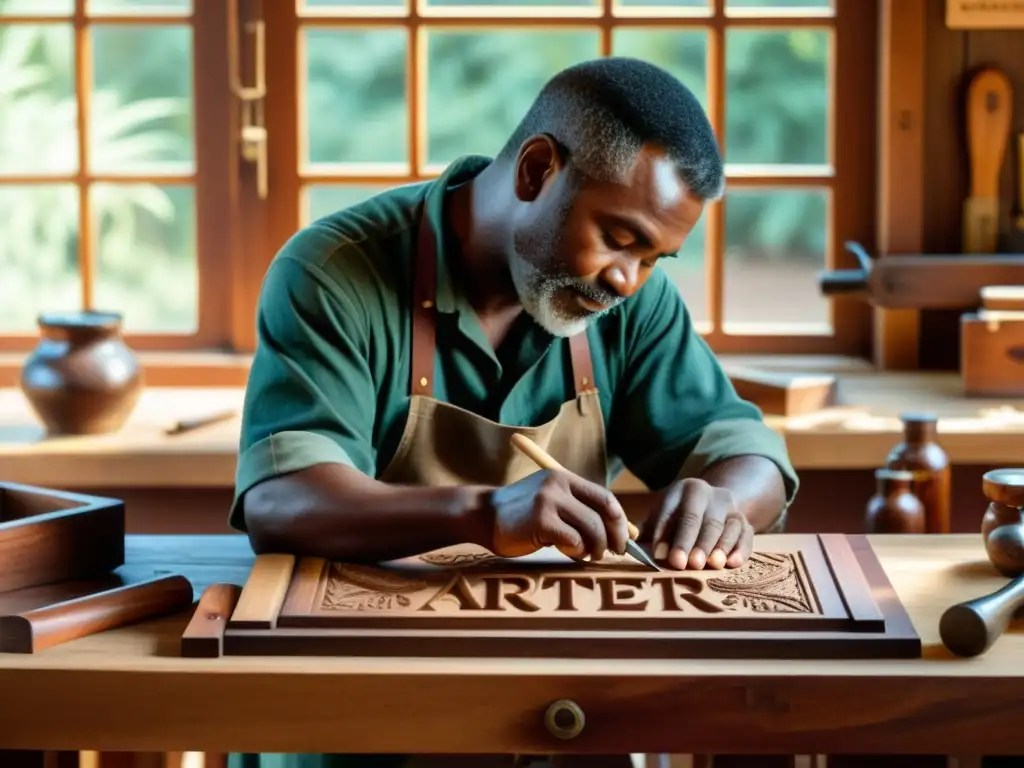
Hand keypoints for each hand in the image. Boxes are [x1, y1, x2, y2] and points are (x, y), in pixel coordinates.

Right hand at [484, 470, 629, 559]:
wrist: (483, 515)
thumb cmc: (520, 514)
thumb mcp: (549, 501)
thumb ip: (577, 509)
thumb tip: (616, 531)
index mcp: (564, 478)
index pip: (605, 497)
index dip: (619, 520)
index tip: (623, 538)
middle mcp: (559, 486)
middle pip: (603, 513)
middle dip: (614, 537)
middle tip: (612, 552)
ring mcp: (549, 502)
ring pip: (591, 528)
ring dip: (595, 548)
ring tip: (588, 555)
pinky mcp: (541, 521)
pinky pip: (573, 540)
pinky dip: (576, 551)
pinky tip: (568, 552)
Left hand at [647, 477, 752, 569]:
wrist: (712, 503)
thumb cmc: (679, 516)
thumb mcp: (663, 515)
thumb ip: (650, 531)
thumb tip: (633, 549)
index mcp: (685, 489)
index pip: (674, 512)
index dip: (666, 534)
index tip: (660, 555)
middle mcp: (710, 494)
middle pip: (703, 520)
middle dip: (694, 543)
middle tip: (686, 564)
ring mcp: (730, 507)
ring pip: (727, 527)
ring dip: (719, 547)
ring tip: (710, 565)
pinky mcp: (745, 522)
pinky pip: (747, 535)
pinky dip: (740, 550)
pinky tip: (731, 563)